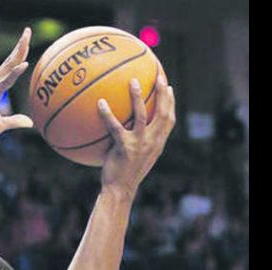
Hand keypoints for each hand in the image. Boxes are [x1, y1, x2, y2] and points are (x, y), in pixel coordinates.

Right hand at [0, 27, 33, 144]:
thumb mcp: (2, 125)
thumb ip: (15, 121)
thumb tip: (29, 122)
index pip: (9, 68)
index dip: (18, 55)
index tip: (25, 42)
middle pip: (9, 62)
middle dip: (19, 46)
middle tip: (27, 31)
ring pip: (7, 67)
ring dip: (18, 53)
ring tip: (26, 38)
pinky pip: (5, 82)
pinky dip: (15, 73)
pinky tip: (24, 64)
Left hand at [97, 75, 175, 199]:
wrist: (120, 190)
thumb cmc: (124, 174)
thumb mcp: (136, 157)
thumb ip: (137, 142)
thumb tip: (127, 127)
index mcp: (158, 143)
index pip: (169, 120)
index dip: (171, 103)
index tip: (169, 88)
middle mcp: (153, 142)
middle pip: (163, 113)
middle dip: (163, 94)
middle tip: (159, 77)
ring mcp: (140, 144)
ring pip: (142, 115)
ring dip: (138, 97)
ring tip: (133, 81)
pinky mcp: (125, 147)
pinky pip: (115, 127)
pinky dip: (108, 114)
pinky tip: (100, 103)